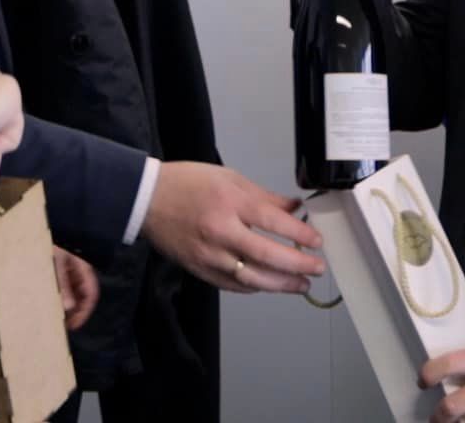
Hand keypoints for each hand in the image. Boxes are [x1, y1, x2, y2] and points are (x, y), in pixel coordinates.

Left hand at [53, 246, 99, 330]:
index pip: (91, 294)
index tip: (76, 324)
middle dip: (76, 312)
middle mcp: (79, 273)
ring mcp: (71, 272)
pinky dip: (61, 298)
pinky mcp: (61, 272)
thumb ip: (63, 285)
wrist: (37, 233)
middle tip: (65, 326)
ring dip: (68, 307)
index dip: (86, 311)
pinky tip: (53, 306)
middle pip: (83, 296)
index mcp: (84, 269)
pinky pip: (65, 288)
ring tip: (58, 319)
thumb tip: (69, 306)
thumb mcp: (57, 265)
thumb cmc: (52, 245)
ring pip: (74, 294)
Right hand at [141, 162, 324, 292]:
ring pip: (252, 278)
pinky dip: (255, 287)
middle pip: (267, 255)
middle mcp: (220, 232)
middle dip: (298, 265)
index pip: (273, 221)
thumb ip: (264, 196)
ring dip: (281, 284)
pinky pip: (233, 285)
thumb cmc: (187, 183)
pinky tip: (269, 284)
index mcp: (229, 203)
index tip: (317, 241)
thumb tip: (295, 209)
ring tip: (301, 285)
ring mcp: (209, 255)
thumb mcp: (229, 178)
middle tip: (317, 268)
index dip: (300, 234)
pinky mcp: (199, 270)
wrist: (146, 200)